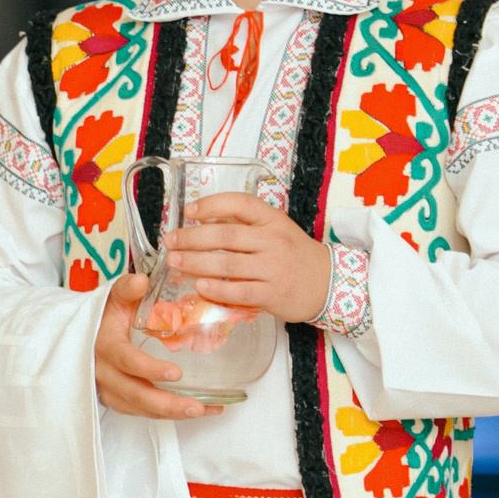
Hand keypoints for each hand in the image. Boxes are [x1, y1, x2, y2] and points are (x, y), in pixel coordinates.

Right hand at [94, 272, 222, 420]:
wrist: (82, 337)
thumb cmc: (104, 316)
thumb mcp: (112, 299)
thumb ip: (126, 289)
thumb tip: (141, 281)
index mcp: (104, 346)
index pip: (127, 361)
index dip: (150, 369)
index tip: (176, 373)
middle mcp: (104, 373)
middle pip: (136, 394)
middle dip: (167, 404)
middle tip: (197, 406)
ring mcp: (110, 390)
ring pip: (140, 409)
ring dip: (172, 414)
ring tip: (204, 410)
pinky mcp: (118, 401)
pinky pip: (143, 413)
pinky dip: (169, 415)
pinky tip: (198, 410)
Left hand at [163, 193, 331, 323]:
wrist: (328, 283)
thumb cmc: (293, 255)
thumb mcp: (276, 229)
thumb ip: (245, 225)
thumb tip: (202, 221)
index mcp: (273, 220)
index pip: (241, 204)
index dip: (213, 204)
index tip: (189, 211)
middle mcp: (274, 241)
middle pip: (227, 235)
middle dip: (193, 238)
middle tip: (170, 241)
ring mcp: (274, 268)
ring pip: (229, 264)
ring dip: (197, 263)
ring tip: (175, 262)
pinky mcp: (273, 294)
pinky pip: (240, 292)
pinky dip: (217, 289)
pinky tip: (199, 286)